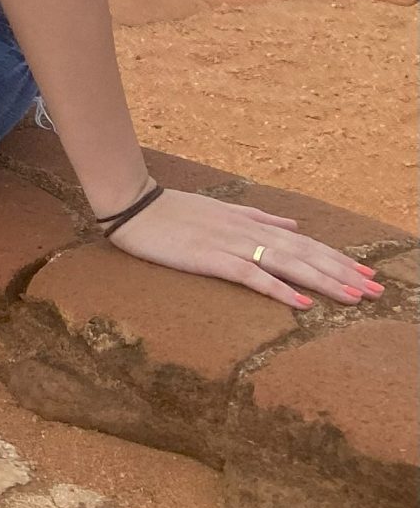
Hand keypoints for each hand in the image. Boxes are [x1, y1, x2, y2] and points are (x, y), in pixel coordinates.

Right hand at [106, 187, 383, 308]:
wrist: (132, 204)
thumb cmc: (172, 209)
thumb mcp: (220, 209)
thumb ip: (258, 217)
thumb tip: (292, 225)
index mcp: (250, 222)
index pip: (303, 242)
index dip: (336, 258)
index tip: (366, 273)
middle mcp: (247, 232)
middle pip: (304, 254)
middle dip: (342, 273)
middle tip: (376, 290)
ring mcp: (230, 244)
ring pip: (287, 264)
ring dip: (323, 280)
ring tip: (353, 297)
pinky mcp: (211, 258)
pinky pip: (252, 276)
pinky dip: (279, 289)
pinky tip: (301, 302)